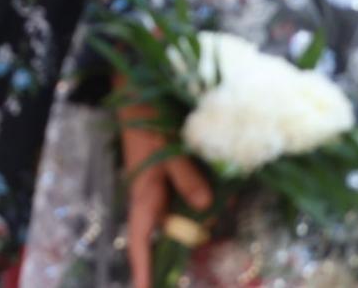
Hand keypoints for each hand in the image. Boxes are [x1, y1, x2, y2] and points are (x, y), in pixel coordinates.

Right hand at [120, 106, 212, 287]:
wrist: (136, 89)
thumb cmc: (147, 117)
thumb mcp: (167, 147)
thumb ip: (187, 176)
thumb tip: (208, 208)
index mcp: (143, 193)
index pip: (140, 238)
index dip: (143, 267)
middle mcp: (151, 195)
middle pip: (162, 235)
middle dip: (173, 258)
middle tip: (183, 278)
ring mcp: (161, 186)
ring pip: (178, 218)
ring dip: (193, 231)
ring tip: (206, 249)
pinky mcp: (171, 175)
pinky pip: (187, 200)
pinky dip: (201, 209)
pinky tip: (220, 209)